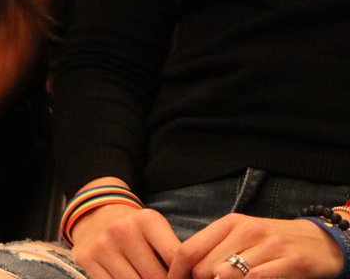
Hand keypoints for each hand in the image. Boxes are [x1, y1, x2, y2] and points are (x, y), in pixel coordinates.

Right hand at [70, 203, 180, 278]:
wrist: (96, 217)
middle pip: (155, 276)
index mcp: (146, 220)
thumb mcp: (156, 231)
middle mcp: (122, 230)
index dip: (183, 277)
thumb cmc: (135, 231)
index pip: (175, 259)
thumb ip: (173, 253)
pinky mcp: (86, 258)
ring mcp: (102, 245)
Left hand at [168, 214, 342, 278]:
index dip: (176, 274)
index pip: (188, 251)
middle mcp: (245, 231)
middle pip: (204, 268)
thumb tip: (184, 271)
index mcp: (228, 224)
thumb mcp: (240, 239)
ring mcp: (268, 246)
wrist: (320, 241)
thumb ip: (214, 251)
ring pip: (226, 276)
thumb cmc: (272, 244)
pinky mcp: (291, 261)